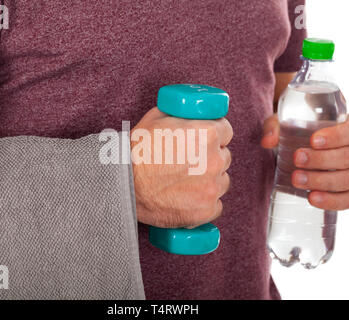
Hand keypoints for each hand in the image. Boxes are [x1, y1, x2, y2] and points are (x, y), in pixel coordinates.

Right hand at [132, 107, 232, 227]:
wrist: (122, 184)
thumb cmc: (136, 150)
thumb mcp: (157, 118)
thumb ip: (181, 114)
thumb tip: (190, 113)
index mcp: (208, 134)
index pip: (226, 131)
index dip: (214, 135)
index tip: (205, 141)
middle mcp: (214, 161)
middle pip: (224, 157)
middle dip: (210, 158)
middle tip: (190, 162)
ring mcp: (211, 188)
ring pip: (221, 181)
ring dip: (209, 181)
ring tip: (186, 182)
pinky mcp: (205, 210)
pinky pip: (215, 205)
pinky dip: (204, 203)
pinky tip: (188, 199)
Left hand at [262, 114, 348, 210]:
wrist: (306, 150)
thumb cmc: (303, 132)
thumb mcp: (288, 123)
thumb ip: (276, 127)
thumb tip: (268, 141)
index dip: (336, 136)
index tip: (313, 141)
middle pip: (348, 156)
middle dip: (321, 160)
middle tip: (297, 159)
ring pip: (348, 179)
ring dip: (322, 181)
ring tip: (297, 180)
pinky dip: (332, 201)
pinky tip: (312, 199)